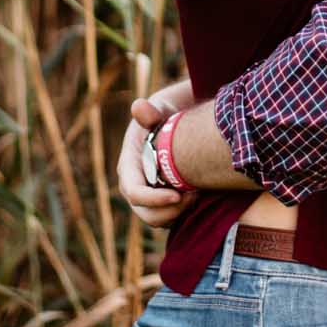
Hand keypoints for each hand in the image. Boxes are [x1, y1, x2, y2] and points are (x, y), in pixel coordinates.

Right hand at [117, 95, 193, 227]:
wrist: (170, 127)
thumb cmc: (161, 118)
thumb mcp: (156, 112)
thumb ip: (149, 113)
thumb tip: (138, 106)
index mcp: (127, 168)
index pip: (134, 192)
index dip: (153, 199)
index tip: (177, 196)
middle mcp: (133, 187)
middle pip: (146, 213)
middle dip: (170, 211)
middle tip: (194, 197)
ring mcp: (146, 197)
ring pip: (158, 219)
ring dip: (178, 213)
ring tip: (197, 194)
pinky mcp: (159, 203)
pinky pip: (169, 218)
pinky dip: (183, 213)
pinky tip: (198, 195)